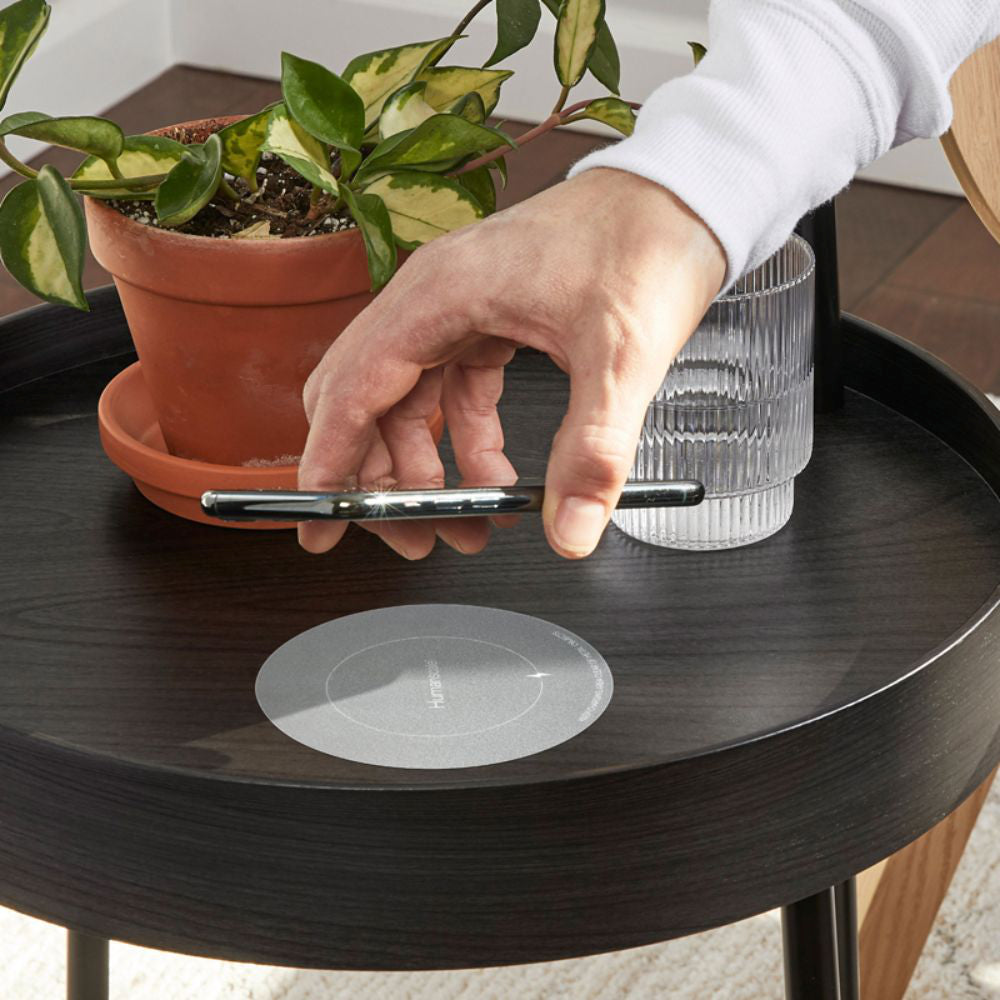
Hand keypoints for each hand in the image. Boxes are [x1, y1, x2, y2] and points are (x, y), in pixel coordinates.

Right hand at [297, 166, 724, 558]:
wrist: (682, 195)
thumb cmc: (645, 241)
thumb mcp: (622, 355)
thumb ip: (592, 449)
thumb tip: (570, 528)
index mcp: (440, 295)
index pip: (351, 390)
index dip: (330, 463)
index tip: (322, 521)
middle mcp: (435, 300)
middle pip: (365, 402)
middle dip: (380, 478)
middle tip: (410, 537)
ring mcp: (459, 310)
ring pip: (407, 405)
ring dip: (426, 470)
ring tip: (466, 523)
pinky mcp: (489, 322)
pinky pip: (454, 394)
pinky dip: (465, 443)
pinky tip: (497, 476)